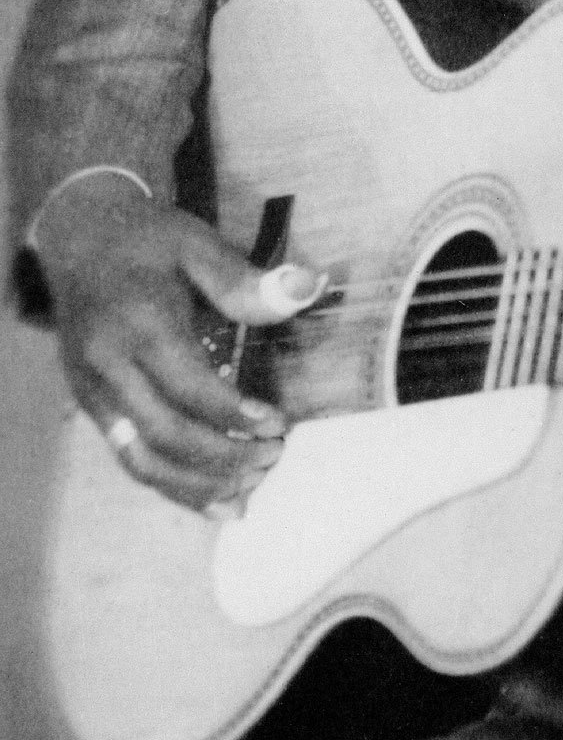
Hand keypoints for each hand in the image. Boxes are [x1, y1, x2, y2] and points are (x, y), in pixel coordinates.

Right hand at [32, 175, 321, 515]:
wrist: (78, 239)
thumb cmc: (147, 241)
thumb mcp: (197, 243)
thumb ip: (245, 278)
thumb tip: (305, 288)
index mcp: (136, 324)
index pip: (187, 385)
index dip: (234, 413)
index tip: (279, 424)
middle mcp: (107, 366)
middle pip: (164, 434)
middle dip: (223, 457)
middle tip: (275, 456)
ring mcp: (94, 392)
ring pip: (141, 460)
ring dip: (199, 485)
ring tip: (252, 488)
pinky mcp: (92, 407)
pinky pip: (131, 458)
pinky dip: (174, 486)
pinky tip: (217, 501)